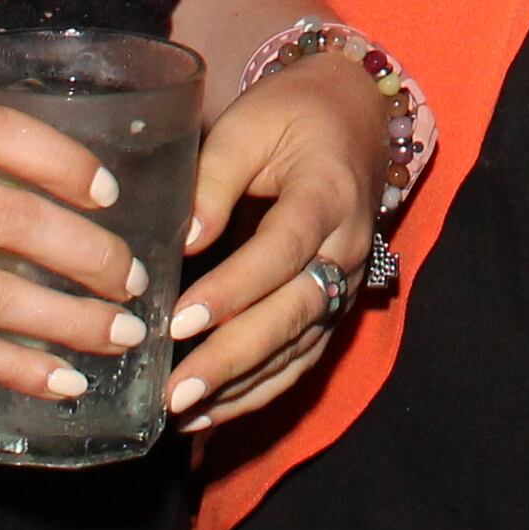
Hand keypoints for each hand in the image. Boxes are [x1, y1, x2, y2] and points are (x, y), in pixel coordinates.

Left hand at [165, 54, 390, 432]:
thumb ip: (212, 180)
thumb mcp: (247, 126)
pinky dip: (257, 391)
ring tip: (181, 412)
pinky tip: (208, 414)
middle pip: (293, 313)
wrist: (354, 117)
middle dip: (232, 358)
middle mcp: (347, 248)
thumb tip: (183, 241)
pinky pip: (299, 359)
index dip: (233, 290)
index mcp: (328, 195)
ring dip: (241, 386)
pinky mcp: (333, 307)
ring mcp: (346, 284)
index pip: (281, 252)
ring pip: (297, 347)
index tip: (179, 321)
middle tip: (175, 391)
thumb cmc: (291, 115)